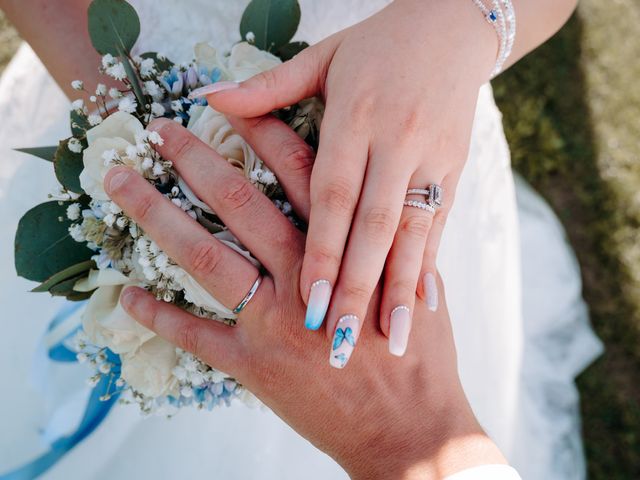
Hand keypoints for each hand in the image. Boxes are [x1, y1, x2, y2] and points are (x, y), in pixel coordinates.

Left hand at [104, 116, 506, 478]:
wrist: (413, 427)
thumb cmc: (421, 356)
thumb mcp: (418, 286)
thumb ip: (390, 244)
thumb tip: (378, 209)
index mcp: (344, 249)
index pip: (298, 172)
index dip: (260, 131)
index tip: (227, 103)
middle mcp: (302, 277)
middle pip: (239, 202)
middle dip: (196, 159)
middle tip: (158, 130)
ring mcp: (274, 322)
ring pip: (206, 256)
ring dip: (158, 216)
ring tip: (121, 184)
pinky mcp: (255, 366)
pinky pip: (197, 336)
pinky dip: (159, 316)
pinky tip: (127, 296)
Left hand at [193, 0, 496, 360]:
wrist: (453, 24)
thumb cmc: (378, 44)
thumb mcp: (324, 58)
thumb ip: (269, 86)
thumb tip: (209, 98)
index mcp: (358, 116)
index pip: (333, 193)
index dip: (322, 249)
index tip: (308, 300)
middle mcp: (395, 145)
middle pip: (372, 225)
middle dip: (356, 285)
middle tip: (337, 337)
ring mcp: (431, 162)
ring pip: (411, 234)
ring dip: (399, 289)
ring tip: (389, 340)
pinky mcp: (456, 173)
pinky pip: (442, 226)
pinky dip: (431, 268)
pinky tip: (426, 309)